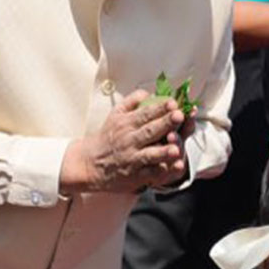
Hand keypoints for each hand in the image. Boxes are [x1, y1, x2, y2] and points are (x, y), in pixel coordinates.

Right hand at [60, 91, 187, 193]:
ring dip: (163, 151)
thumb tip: (150, 92)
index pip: (146, 113)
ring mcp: (132, 159)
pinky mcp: (135, 175)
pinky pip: (150, 173)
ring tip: (175, 147)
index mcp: (126, 123)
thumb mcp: (115, 115)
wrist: (90, 163)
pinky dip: (161, 171)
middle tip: (179, 116)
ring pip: (150, 154)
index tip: (173, 102)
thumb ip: (132, 101)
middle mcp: (129, 140)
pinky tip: (173, 167)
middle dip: (165, 123)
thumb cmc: (107, 137)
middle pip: (150, 130)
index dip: (160, 107)